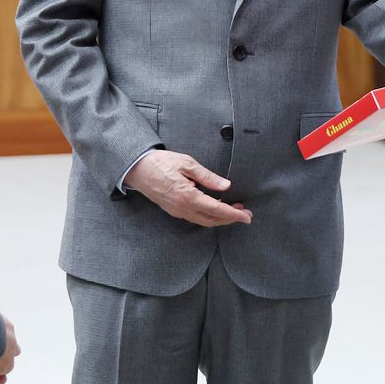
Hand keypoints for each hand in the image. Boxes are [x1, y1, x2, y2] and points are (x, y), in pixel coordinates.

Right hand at [123, 150, 251, 226]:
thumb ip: (207, 177)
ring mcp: (177, 211)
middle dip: (230, 219)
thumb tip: (226, 186)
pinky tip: (216, 206)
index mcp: (187, 196)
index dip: (233, 214)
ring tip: (234, 209)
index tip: (246, 216)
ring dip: (220, 218)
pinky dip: (209, 215)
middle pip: (212, 220)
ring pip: (204, 221)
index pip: (216, 210)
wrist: (138, 169)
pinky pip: (195, 217)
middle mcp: (182, 208)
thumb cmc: (162, 163)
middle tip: (246, 214)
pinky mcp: (174, 210)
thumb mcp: (187, 164)